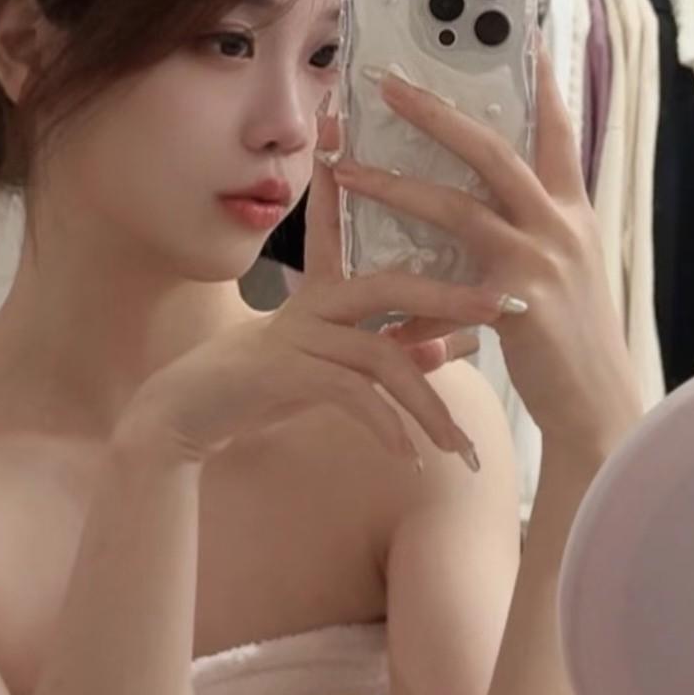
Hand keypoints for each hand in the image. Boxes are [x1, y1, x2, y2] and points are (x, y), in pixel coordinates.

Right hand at [117, 267, 513, 472]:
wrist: (189, 413)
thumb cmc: (266, 384)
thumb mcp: (337, 365)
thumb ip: (394, 349)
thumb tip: (456, 340)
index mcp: (326, 292)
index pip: (376, 252)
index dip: (419, 238)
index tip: (470, 237)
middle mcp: (314, 301)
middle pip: (392, 286)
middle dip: (451, 297)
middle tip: (504, 310)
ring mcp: (297, 334)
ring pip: (380, 356)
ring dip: (428, 405)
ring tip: (460, 447)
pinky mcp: (284, 371)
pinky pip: (351, 395)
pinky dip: (386, 427)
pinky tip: (409, 457)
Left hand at [328, 42, 643, 467]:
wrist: (599, 405)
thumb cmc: (570, 342)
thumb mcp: (561, 272)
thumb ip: (527, 235)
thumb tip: (477, 205)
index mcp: (573, 211)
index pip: (559, 134)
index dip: (544, 86)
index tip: (524, 40)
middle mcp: (560, 224)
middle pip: (494, 149)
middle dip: (436, 113)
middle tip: (387, 83)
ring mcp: (540, 259)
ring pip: (457, 205)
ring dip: (393, 183)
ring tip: (344, 165)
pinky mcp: (517, 300)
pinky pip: (444, 282)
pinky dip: (404, 290)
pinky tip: (364, 290)